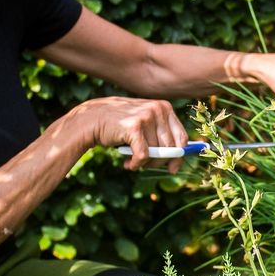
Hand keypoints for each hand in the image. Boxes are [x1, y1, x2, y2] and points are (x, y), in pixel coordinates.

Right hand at [67, 96, 189, 169]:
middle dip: (158, 162)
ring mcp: (146, 116)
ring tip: (132, 161)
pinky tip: (127, 164)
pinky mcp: (134, 127)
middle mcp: (158, 109)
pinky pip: (143, 156)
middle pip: (170, 148)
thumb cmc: (121, 126)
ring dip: (144, 163)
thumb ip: (162, 136)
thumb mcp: (145, 125)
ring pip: (156, 153)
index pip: (182, 137)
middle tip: (145, 165)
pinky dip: (135, 164)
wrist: (92, 119)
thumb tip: (179, 160)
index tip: (173, 168)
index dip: (179, 156)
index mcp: (165, 107)